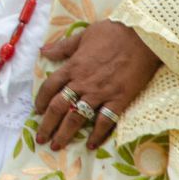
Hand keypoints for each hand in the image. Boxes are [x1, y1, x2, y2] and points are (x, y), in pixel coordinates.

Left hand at [33, 20, 160, 150]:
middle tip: (41, 138)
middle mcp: (82, 82)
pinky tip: (91, 144)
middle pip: (58, 107)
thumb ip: (63, 46)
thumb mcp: (83, 35)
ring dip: (65, 134)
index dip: (40, 101)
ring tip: (57, 146)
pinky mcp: (119, 99)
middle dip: (47, 125)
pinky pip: (105, 121)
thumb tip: (43, 51)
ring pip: (77, 117)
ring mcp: (100, 93)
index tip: (36, 111)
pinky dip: (97, 134)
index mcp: (72, 66)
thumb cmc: (112, 33)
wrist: (142, 36)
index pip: (49, 87)